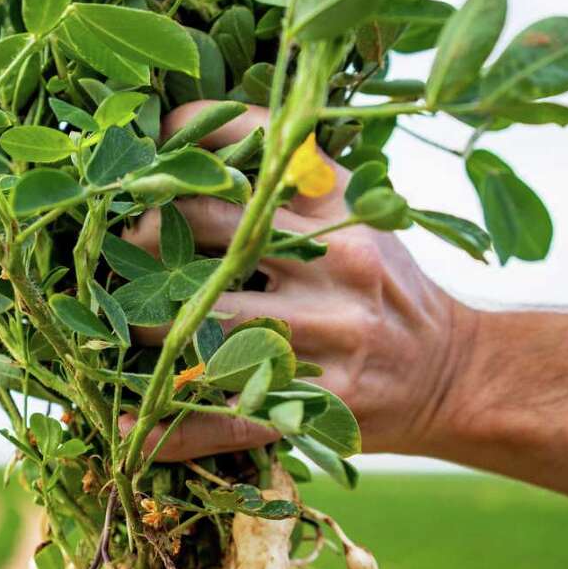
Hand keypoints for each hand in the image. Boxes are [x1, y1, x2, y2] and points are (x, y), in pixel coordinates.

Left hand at [118, 102, 472, 461]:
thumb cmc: (386, 288)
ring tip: (111, 324)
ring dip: (140, 327)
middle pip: (211, 231)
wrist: (456, 375)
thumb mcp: (358, 212)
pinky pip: (222, 417)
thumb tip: (194, 146)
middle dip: (144, 238)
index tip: (142, 154)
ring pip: (204, 323)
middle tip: (110, 248)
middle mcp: (335, 263)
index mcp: (342, 207)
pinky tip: (127, 424)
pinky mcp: (316, 406)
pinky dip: (166, 426)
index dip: (185, 141)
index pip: (253, 149)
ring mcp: (326, 336)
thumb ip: (291, 178)